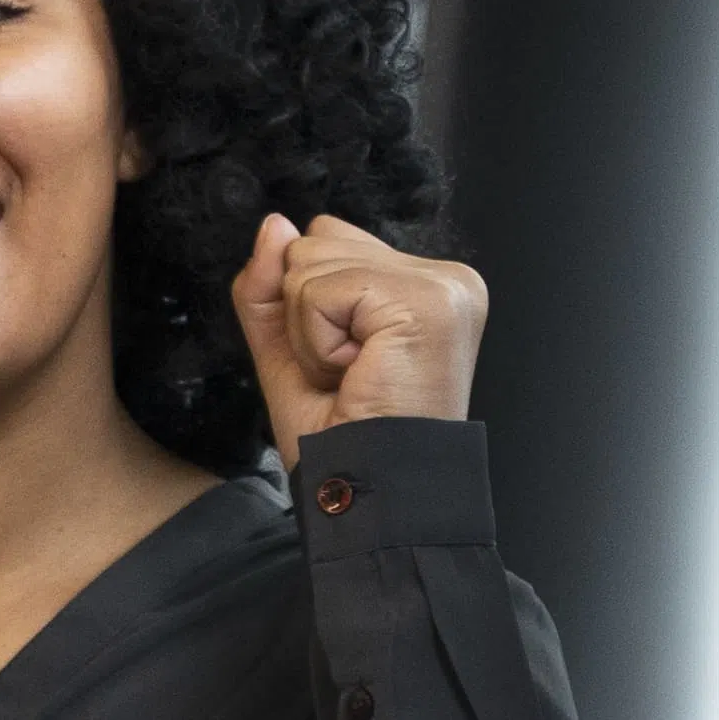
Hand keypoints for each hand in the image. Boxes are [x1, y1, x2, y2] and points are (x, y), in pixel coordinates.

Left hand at [234, 210, 483, 451]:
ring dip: (310, 336)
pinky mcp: (425, 301)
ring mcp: (443, 286)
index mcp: (424, 284)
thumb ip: (272, 286)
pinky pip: (318, 293)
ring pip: (309, 262)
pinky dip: (317, 344)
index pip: (328, 239)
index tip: (349, 363)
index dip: (309, 307)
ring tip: (355, 377)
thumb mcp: (290, 351)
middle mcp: (445, 278)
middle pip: (315, 241)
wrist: (374, 493)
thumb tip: (273, 226)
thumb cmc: (345, 438)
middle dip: (306, 317)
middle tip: (350, 375)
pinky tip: (357, 374)